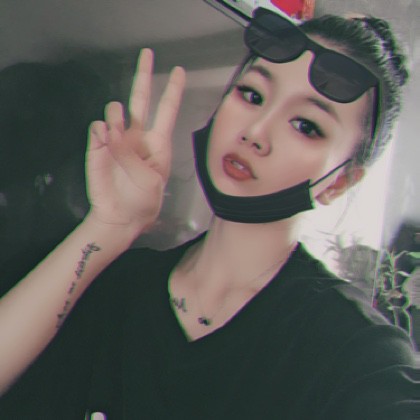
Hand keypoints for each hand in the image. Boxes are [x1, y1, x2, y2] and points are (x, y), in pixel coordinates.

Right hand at [86, 49, 185, 233]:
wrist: (119, 217)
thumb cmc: (142, 201)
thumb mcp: (148, 180)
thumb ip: (130, 155)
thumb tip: (109, 130)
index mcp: (158, 143)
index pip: (167, 111)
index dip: (173, 90)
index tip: (179, 70)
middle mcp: (138, 136)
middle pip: (141, 99)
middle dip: (144, 76)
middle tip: (147, 52)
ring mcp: (118, 139)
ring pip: (116, 111)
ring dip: (117, 116)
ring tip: (117, 132)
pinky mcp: (99, 146)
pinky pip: (98, 128)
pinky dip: (101, 132)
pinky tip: (104, 140)